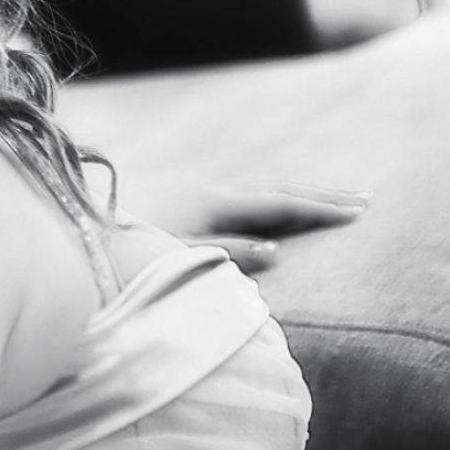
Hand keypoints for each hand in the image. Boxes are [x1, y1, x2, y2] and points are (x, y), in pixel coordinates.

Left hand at [120, 175, 369, 272]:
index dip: (320, 209)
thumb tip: (278, 250)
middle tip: (364, 199)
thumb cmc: (132, 256)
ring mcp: (202, 194)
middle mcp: (212, 192)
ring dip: (301, 194)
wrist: (85, 232)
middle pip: (278, 190)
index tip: (358, 213)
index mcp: (214, 203)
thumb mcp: (182, 259)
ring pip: (263, 191)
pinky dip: (275, 200)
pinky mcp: (191, 204)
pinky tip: (281, 210)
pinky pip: (247, 199)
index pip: (280, 204)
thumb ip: (230, 255)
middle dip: (321, 195)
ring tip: (334, 200)